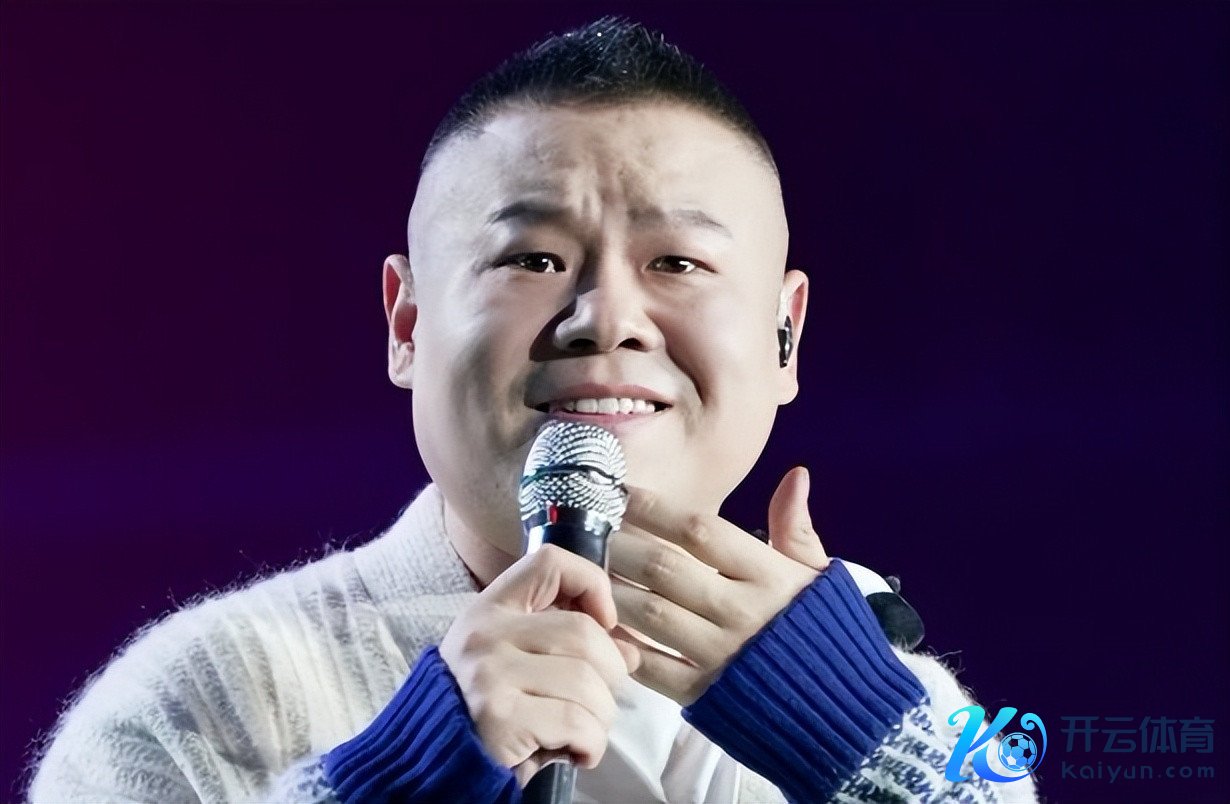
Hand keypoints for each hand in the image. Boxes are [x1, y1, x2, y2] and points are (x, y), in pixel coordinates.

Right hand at [439, 545, 641, 786]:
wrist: (435, 769)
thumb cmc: (486, 718)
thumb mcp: (517, 667)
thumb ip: (567, 649)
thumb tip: (630, 652)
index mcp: (490, 611)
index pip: (549, 563)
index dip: (591, 583)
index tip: (605, 623)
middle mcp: (485, 634)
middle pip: (583, 632)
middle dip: (611, 674)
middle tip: (599, 702)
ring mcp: (489, 673)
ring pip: (586, 680)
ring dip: (602, 716)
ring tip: (584, 733)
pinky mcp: (499, 718)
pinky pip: (577, 721)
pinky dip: (592, 744)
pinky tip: (578, 754)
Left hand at [608, 466, 829, 704]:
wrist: (848, 713)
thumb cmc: (828, 635)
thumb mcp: (820, 577)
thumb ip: (797, 528)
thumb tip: (796, 474)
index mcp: (769, 576)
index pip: (701, 530)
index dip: (655, 508)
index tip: (621, 493)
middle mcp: (740, 611)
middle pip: (664, 567)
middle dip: (619, 543)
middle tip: (588, 528)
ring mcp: (719, 655)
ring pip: (648, 612)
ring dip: (611, 587)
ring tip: (584, 568)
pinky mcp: (703, 695)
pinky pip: (650, 666)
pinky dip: (621, 643)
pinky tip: (599, 623)